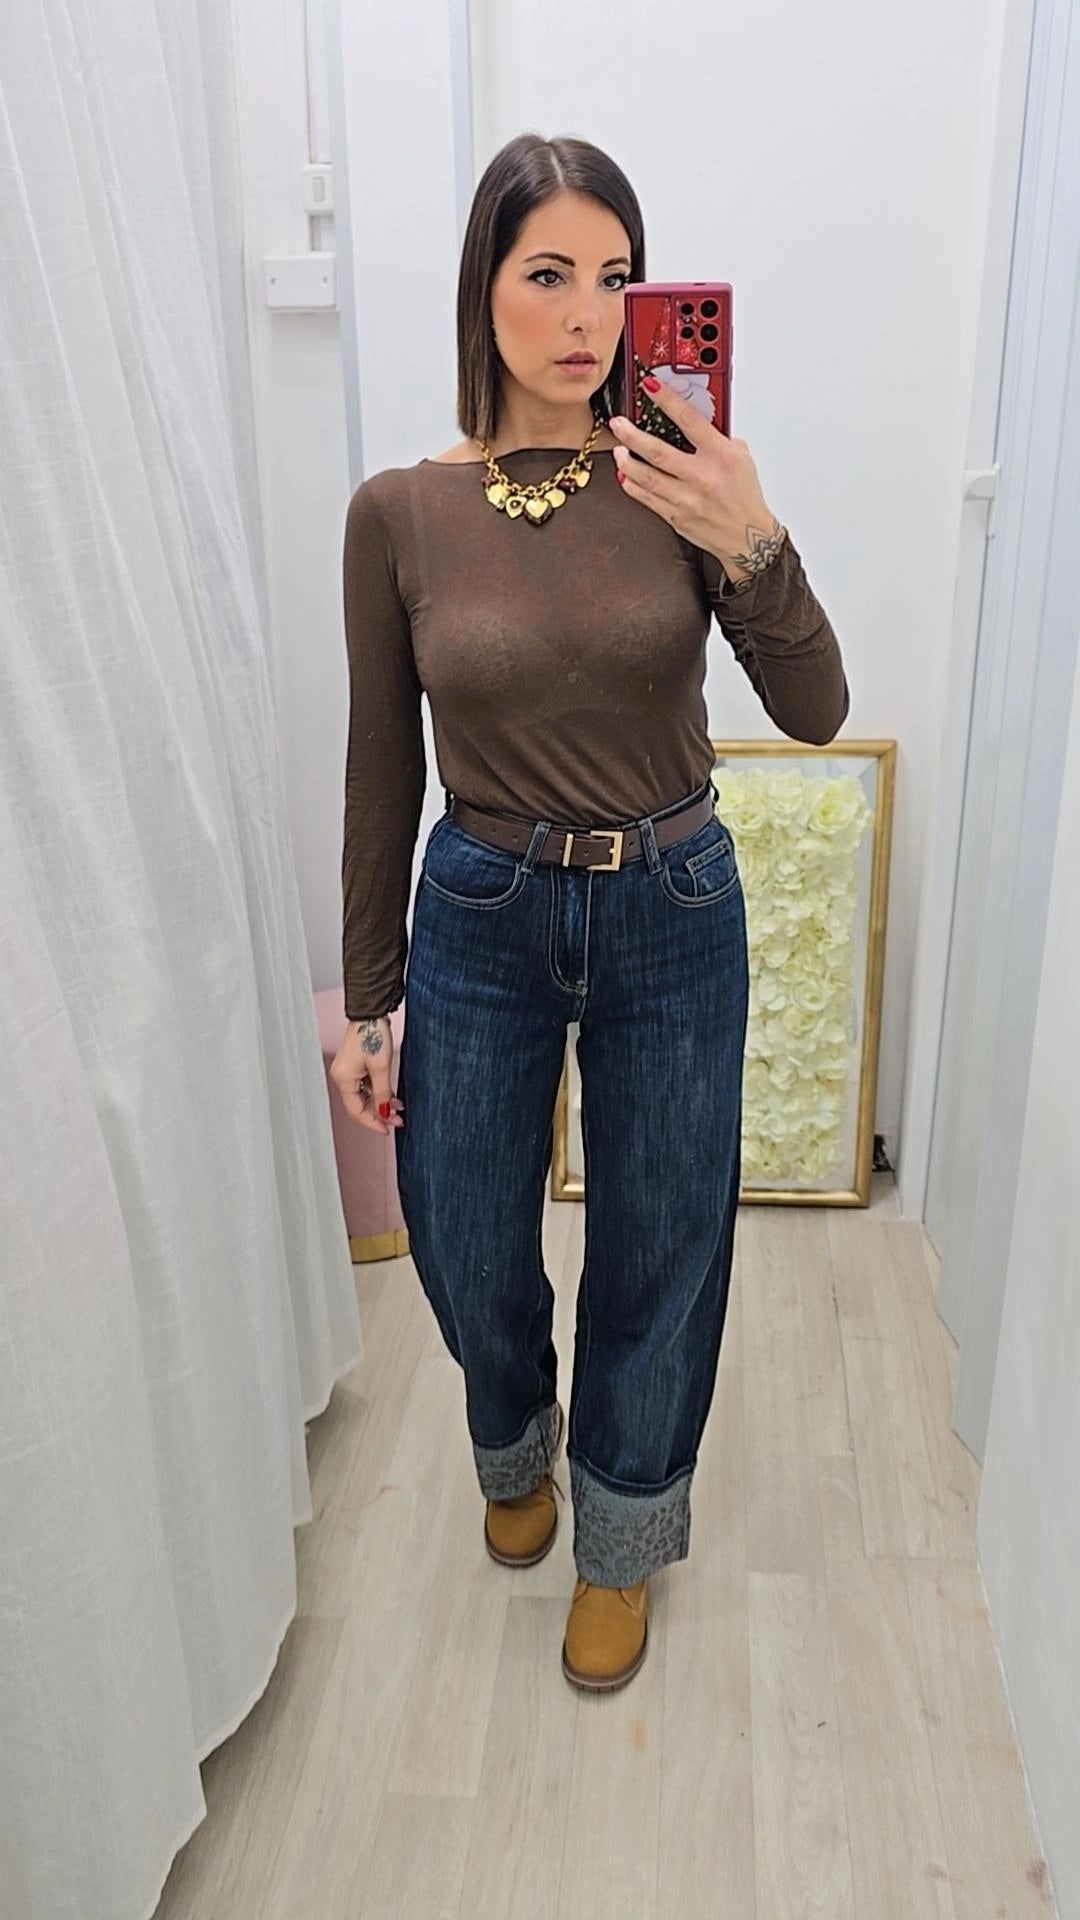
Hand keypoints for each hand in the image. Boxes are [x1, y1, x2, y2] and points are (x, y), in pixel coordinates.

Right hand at [330, 1016, 404, 1133]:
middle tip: (398, 1120)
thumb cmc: (372, 1034)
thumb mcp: (381, 1068)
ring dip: (382, 1104)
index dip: (373, 1123)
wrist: (371, 1013)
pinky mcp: (356, 1066)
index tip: (388, 1130)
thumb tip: (385, 1113)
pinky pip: (366, 1086)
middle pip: (360, 1106)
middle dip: (380, 1114)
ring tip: (399, 1108)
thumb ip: (383, 1093)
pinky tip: (393, 1096)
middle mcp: (343, 1077)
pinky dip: (379, 1093)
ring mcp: (349, 1072)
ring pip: (365, 1097)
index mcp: (343, 1079)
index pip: (356, 1111)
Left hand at [608, 380, 784, 584]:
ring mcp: (686, 498)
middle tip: (618, 424)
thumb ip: (720, 438)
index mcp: (721, 456)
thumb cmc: (745, 496)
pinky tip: (625, 475)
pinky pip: (646, 498)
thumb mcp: (742, 458)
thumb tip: (696, 420)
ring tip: (619, 449)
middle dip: (632, 435)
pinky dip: (632, 485)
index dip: (667, 400)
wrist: (748, 537)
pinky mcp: (676, 517)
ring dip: (626, 461)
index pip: (689, 420)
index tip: (650, 387)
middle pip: (657, 451)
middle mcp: (702, 476)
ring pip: (646, 476)